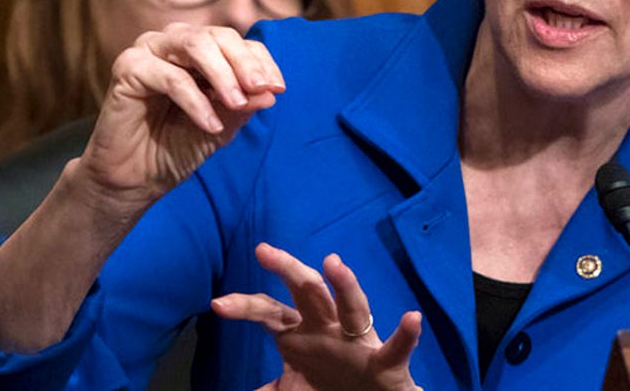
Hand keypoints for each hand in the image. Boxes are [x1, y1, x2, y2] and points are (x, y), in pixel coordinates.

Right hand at [77, 23, 284, 205]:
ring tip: (236, 104)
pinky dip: (196, 101)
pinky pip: (171, 77)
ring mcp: (149, 51)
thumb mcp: (223, 126)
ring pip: (195, 45)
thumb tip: (271, 91)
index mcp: (200, 51)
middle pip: (218, 36)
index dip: (261, 62)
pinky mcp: (128, 68)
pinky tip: (210, 125)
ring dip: (222, 75)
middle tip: (261, 89)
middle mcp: (174, 42)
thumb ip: (244, 105)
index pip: (238, 43)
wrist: (136, 178)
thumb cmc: (178, 147)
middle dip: (244, 63)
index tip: (278, 88)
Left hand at [212, 243, 422, 390]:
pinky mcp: (386, 363)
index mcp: (306, 333)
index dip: (247, 306)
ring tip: (333, 264)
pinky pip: (397, 347)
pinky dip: (406, 333)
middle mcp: (331, 329)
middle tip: (264, 251)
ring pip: (353, 308)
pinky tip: (411, 318)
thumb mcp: (296, 387)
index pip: (272, 312)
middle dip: (288, 270)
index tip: (217, 303)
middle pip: (309, 293)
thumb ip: (271, 388)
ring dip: (345, 286)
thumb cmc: (336, 383)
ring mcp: (359, 342)